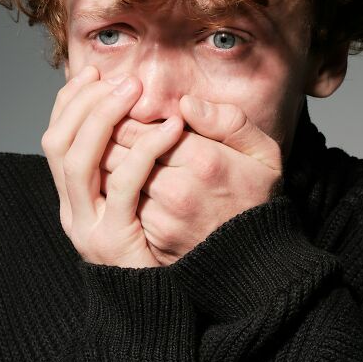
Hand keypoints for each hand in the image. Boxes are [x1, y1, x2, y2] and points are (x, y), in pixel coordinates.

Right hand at [40, 65, 185, 267]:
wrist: (159, 313)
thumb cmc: (159, 254)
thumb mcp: (137, 206)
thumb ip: (125, 170)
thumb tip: (128, 124)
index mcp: (73, 199)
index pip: (55, 138)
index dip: (69, 102)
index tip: (92, 73)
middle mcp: (72, 211)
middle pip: (58, 142)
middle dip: (87, 103)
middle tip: (121, 80)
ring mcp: (87, 227)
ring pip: (80, 158)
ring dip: (106, 118)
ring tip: (138, 94)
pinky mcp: (113, 240)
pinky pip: (124, 184)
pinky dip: (146, 149)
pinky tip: (171, 129)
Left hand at [101, 92, 284, 265]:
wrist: (254, 258)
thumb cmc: (257, 198)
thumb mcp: (262, 153)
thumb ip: (229, 121)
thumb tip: (185, 103)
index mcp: (203, 161)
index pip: (137, 128)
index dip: (122, 115)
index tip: (122, 111)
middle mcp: (177, 191)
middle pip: (116, 152)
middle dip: (105, 136)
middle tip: (102, 127)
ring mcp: (160, 220)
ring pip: (108, 180)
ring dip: (100, 163)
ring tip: (104, 151)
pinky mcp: (149, 241)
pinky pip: (116, 208)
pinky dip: (107, 191)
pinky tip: (112, 180)